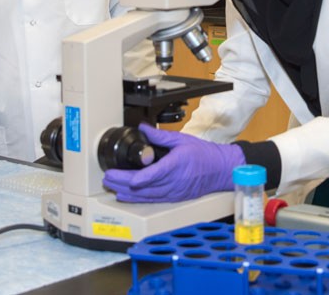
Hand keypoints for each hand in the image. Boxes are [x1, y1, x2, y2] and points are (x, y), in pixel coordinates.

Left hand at [102, 124, 244, 202]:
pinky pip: (152, 200)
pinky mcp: (173, 197)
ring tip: (112, 187)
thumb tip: (143, 128)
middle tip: (108, 177)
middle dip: (123, 183)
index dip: (135, 178)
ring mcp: (173, 192)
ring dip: (127, 192)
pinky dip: (138, 198)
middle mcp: (173, 181)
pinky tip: (126, 196)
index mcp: (175, 165)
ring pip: (146, 195)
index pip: (152, 174)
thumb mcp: (181, 140)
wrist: (220, 170)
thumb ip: (160, 136)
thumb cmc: (204, 155)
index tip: (121, 175)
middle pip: (144, 186)